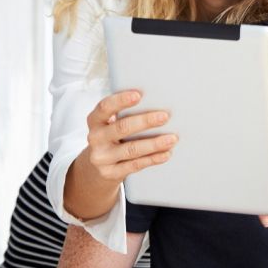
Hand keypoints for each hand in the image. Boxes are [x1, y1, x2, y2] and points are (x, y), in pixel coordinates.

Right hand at [65, 90, 177, 219]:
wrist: (97, 166)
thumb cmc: (113, 136)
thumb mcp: (111, 123)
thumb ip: (126, 113)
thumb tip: (158, 103)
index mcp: (95, 120)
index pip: (105, 107)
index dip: (120, 100)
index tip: (139, 95)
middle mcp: (95, 138)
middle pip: (121, 128)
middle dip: (145, 121)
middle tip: (165, 116)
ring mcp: (101, 157)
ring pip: (131, 149)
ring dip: (154, 143)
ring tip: (172, 138)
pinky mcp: (110, 173)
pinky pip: (135, 165)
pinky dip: (153, 159)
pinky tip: (166, 153)